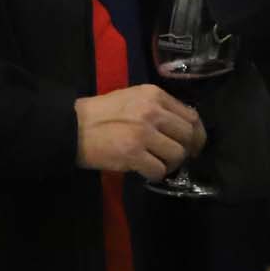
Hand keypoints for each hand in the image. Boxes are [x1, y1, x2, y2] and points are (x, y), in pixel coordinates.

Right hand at [75, 84, 204, 178]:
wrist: (72, 127)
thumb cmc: (101, 114)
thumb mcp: (133, 99)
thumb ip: (158, 108)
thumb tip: (183, 128)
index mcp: (154, 95)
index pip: (191, 115)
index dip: (197, 134)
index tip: (194, 145)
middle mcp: (153, 111)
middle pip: (188, 136)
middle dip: (186, 151)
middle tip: (175, 159)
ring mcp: (143, 133)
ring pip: (177, 155)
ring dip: (170, 164)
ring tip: (156, 164)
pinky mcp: (133, 153)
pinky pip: (158, 170)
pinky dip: (154, 175)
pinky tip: (145, 171)